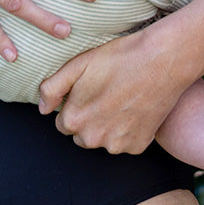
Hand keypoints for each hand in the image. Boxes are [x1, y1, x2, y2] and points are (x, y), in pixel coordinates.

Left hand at [38, 28, 183, 153]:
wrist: (162, 61)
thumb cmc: (119, 58)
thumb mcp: (78, 64)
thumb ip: (52, 89)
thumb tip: (42, 109)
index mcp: (74, 119)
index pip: (63, 122)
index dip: (75, 105)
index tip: (89, 91)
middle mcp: (93, 139)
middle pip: (82, 135)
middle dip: (88, 119)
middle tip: (106, 94)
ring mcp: (117, 145)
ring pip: (103, 140)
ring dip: (107, 126)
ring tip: (121, 99)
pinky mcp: (138, 146)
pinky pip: (125, 142)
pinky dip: (128, 130)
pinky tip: (134, 108)